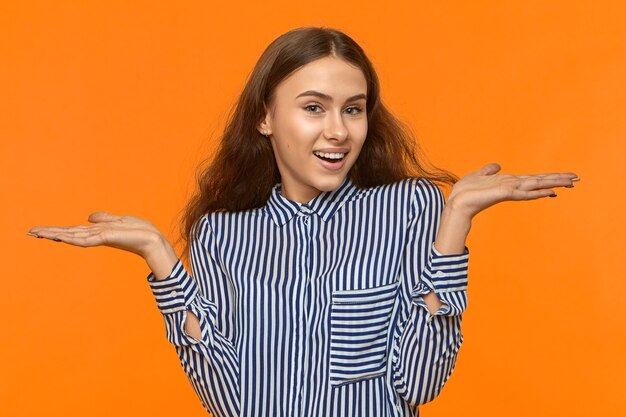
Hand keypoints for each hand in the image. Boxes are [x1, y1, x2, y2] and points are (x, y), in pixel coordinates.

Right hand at [28, 212, 177, 277]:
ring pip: (73, 236)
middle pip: (69, 233)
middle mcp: (96, 236)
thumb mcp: (120, 220)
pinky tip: (61, 237)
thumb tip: (89, 217)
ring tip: (38, 233)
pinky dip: (72, 237)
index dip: (57, 230)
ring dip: (56, 234)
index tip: (40, 230)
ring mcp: (100, 238)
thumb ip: (104, 219)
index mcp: (98, 232)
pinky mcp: (107, 238)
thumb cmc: (139, 231)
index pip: (74, 230)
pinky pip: (86, 238)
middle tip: (30, 232)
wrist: (153, 240)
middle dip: (50, 232)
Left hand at [446, 163, 578, 218]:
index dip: (548, 177)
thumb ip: (488, 171)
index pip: (532, 179)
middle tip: (577, 178)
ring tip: (571, 182)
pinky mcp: (505, 194)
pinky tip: (551, 192)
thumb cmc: (466, 191)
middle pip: (540, 181)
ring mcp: (510, 191)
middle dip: (558, 180)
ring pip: (537, 186)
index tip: (564, 177)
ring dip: (554, 183)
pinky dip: (538, 192)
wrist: (456, 203)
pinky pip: (525, 193)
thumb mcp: (478, 175)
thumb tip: (497, 166)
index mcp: (509, 183)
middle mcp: (513, 187)